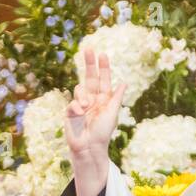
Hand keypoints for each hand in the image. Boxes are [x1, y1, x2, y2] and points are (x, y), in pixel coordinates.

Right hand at [66, 49, 126, 195]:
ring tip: (87, 107)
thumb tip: (124, 82)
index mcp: (103, 99)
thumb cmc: (103, 133)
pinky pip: (73, 103)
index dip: (102, 67)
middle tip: (88, 49)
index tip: (102, 54)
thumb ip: (116, 98)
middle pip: (89, 77)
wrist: (89, 147)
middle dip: (89, 63)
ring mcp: (80, 104)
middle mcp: (92, 99)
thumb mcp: (112, 113)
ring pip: (80, 89)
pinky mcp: (70, 112)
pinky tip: (80, 113)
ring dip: (83, 95)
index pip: (103, 80)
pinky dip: (77, 107)